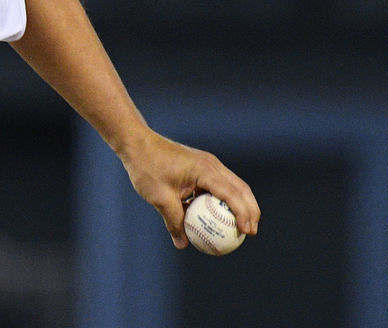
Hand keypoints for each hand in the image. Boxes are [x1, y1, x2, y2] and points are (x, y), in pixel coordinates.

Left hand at [119, 131, 259, 248]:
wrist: (137, 143)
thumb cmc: (147, 167)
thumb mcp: (159, 198)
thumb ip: (173, 221)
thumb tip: (182, 244)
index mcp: (205, 170)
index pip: (232, 194)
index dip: (243, 213)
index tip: (246, 232)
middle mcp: (212, 164)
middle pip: (241, 189)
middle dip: (250, 211)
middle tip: (250, 232)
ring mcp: (208, 164)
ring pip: (233, 186)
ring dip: (240, 205)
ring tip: (241, 227)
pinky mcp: (201, 166)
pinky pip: (218, 185)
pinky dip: (224, 200)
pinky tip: (218, 216)